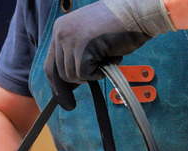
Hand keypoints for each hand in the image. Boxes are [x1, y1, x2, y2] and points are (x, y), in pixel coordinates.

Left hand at [45, 0, 173, 110]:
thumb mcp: (88, 38)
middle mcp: (61, 33)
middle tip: (79, 94)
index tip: (62, 100)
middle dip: (73, 85)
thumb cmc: (119, 26)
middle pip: (59, 73)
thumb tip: (70, 82)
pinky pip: (85, 74)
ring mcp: (70, 40)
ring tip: (106, 57)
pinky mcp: (82, 48)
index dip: (56, 85)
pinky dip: (99, 73)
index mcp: (60, 29)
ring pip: (73, 76)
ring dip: (92, 74)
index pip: (50, 64)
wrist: (137, 13)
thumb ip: (75, 55)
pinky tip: (110, 58)